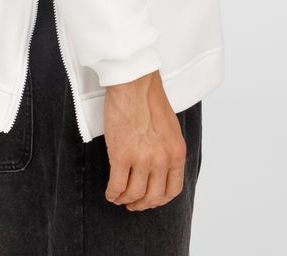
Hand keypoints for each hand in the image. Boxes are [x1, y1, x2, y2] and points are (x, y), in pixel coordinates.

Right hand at [103, 69, 186, 210]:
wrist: (134, 82)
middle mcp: (162, 160)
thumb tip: (158, 168)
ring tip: (118, 197)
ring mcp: (142, 159)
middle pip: (152, 196)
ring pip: (133, 194)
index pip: (172, 190)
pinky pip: (117, 185)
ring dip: (124, 199)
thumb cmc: (149, 99)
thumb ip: (167, 150)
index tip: (150, 199)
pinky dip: (112, 193)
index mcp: (176, 153)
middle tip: (132, 203)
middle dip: (141, 204)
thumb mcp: (170, 128)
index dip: (159, 199)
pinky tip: (110, 192)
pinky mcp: (121, 155)